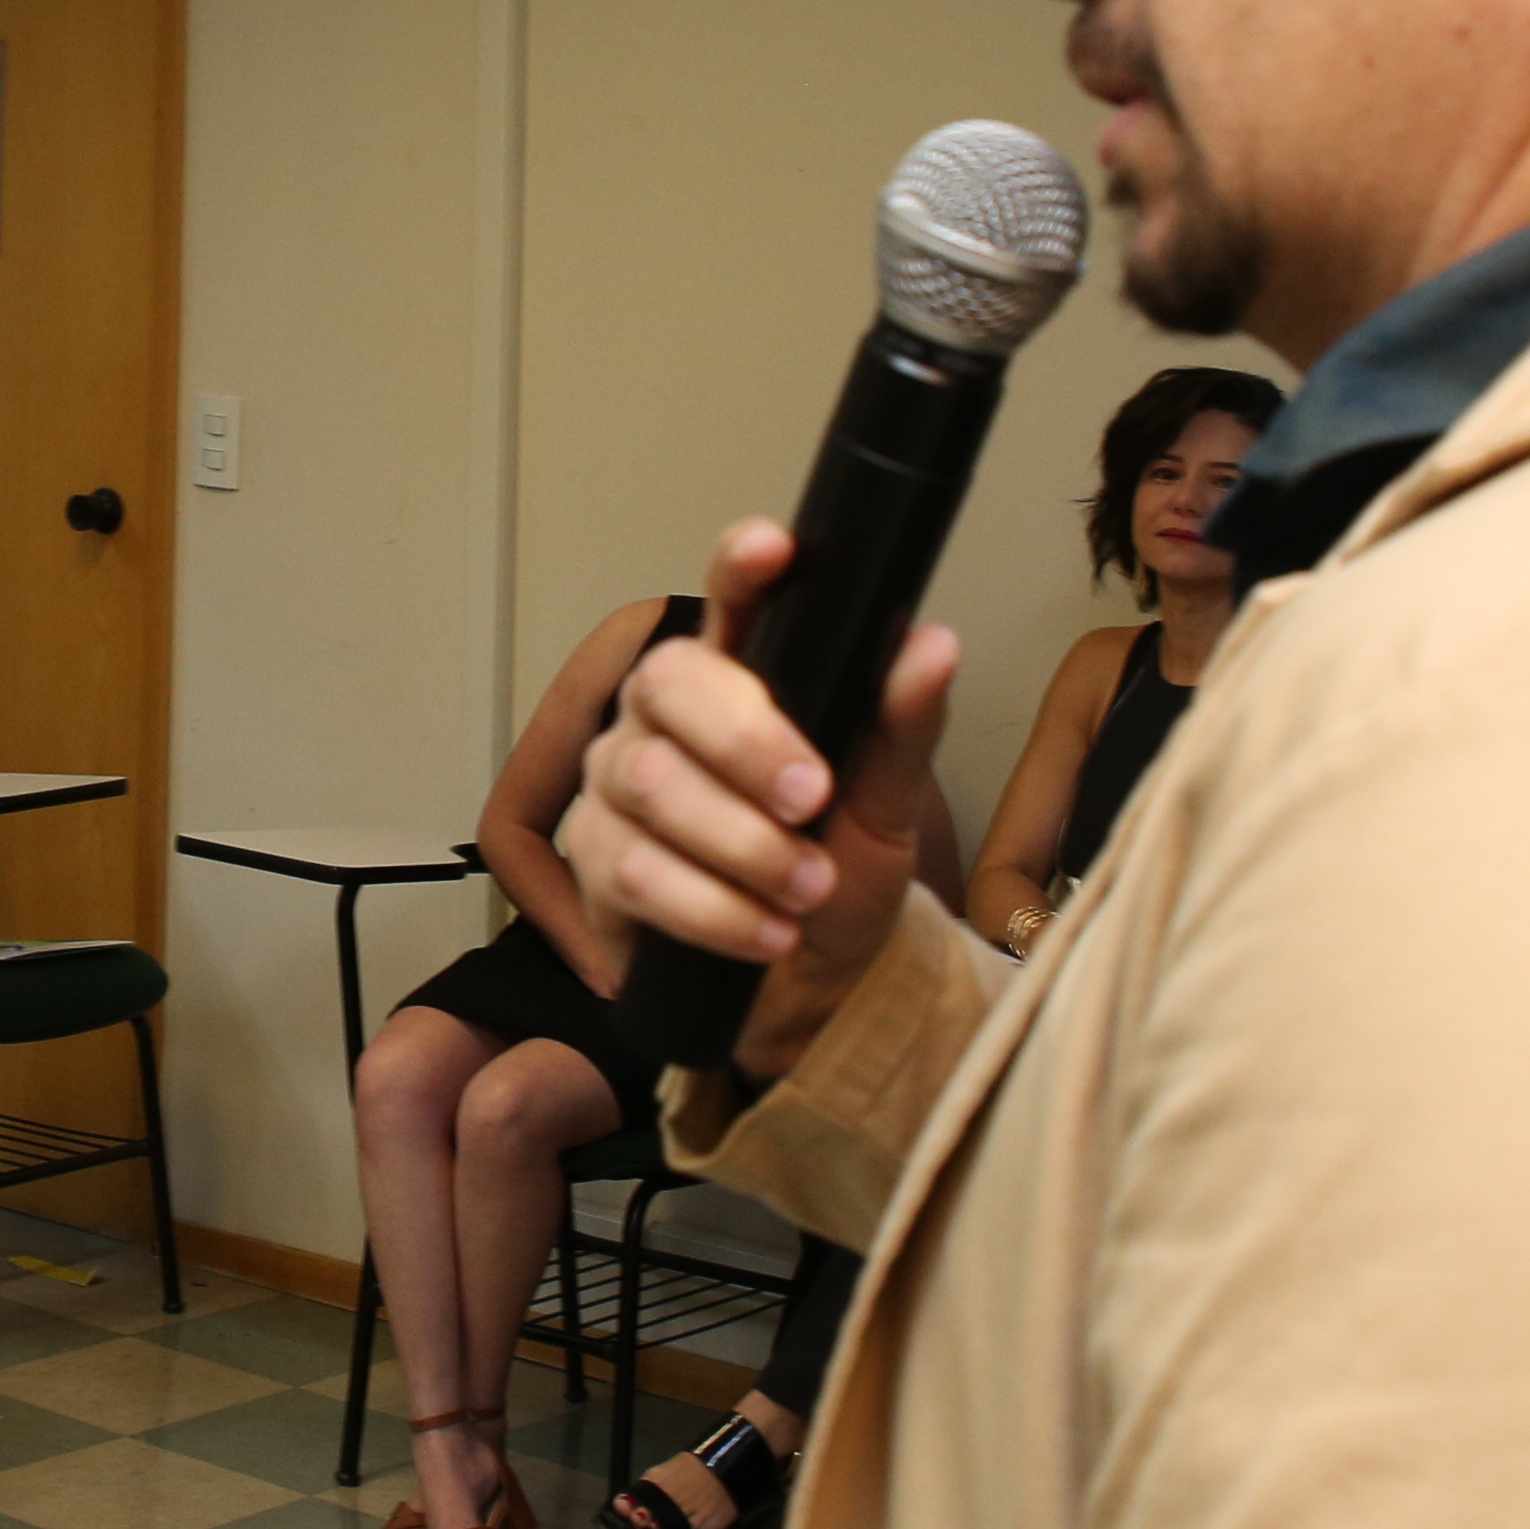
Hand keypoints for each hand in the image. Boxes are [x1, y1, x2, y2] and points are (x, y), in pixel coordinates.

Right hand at [557, 518, 959, 1077]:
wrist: (813, 980)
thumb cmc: (843, 870)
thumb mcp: (888, 806)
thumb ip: (902, 726)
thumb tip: (933, 645)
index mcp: (741, 675)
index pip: (732, 599)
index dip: (740, 567)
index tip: (773, 548)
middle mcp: (664, 714)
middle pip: (669, 682)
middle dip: (745, 742)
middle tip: (812, 800)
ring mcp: (618, 784)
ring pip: (650, 785)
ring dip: (742, 845)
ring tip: (808, 888)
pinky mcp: (596, 863)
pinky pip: (635, 871)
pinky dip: (714, 909)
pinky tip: (766, 932)